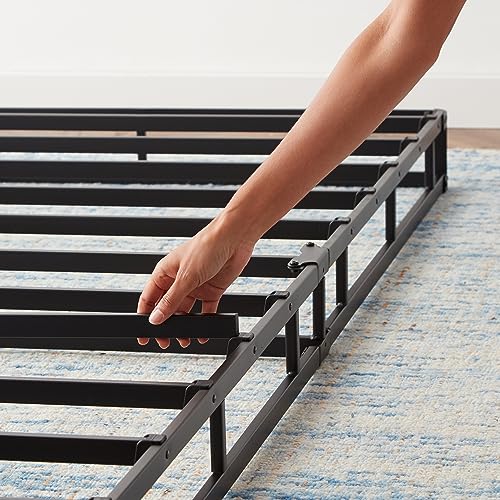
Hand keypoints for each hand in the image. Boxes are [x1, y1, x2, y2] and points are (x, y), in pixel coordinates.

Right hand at [136, 216, 255, 348]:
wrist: (234, 239)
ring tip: (185, 339)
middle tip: (166, 341)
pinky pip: (205, 310)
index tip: (144, 333)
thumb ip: (171, 300)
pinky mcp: (211, 290)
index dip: (146, 317)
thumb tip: (156, 318)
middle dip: (166, 325)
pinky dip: (204, 322)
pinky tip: (203, 331)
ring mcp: (195, 285)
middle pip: (168, 308)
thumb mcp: (185, 277)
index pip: (149, 298)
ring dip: (185, 326)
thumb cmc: (207, 246)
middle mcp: (178, 280)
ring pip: (186, 311)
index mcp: (165, 272)